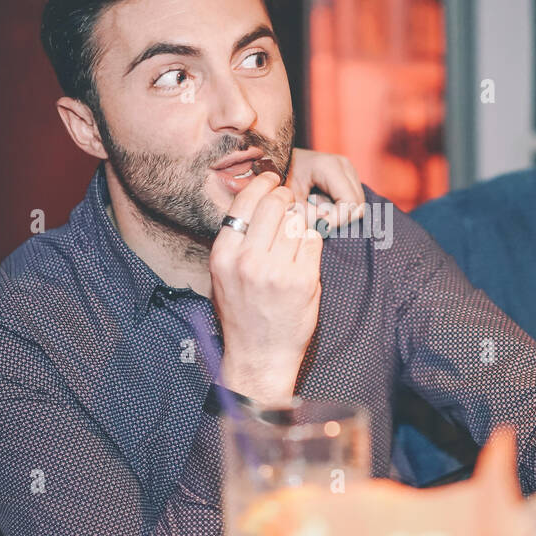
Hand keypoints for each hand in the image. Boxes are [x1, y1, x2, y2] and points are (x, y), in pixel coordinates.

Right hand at [210, 171, 323, 405]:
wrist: (259, 356)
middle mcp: (249, 261)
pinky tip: (304, 249)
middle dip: (284, 195)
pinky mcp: (304, 281)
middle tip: (288, 198)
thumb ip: (235, 242)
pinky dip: (311, 240)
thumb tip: (254, 201)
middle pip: (274, 206)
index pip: (244, 204)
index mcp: (224, 256)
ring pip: (296, 221)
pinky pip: (312, 241)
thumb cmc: (242, 314)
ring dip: (299, 218)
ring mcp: (278, 271)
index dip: (261, 185)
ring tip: (295, 228)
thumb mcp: (223, 276)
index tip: (271, 180)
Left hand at [286, 148, 364, 227]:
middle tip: (318, 219)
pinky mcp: (350, 177)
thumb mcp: (291, 198)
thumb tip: (325, 227)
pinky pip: (353, 201)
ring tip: (319, 208)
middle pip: (358, 204)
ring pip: (358, 204)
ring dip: (340, 214)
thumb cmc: (284, 177)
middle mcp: (345, 166)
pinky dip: (340, 209)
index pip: (349, 201)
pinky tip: (323, 204)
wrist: (282, 161)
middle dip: (340, 218)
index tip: (322, 227)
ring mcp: (350, 170)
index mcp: (330, 167)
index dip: (339, 219)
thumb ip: (307, 215)